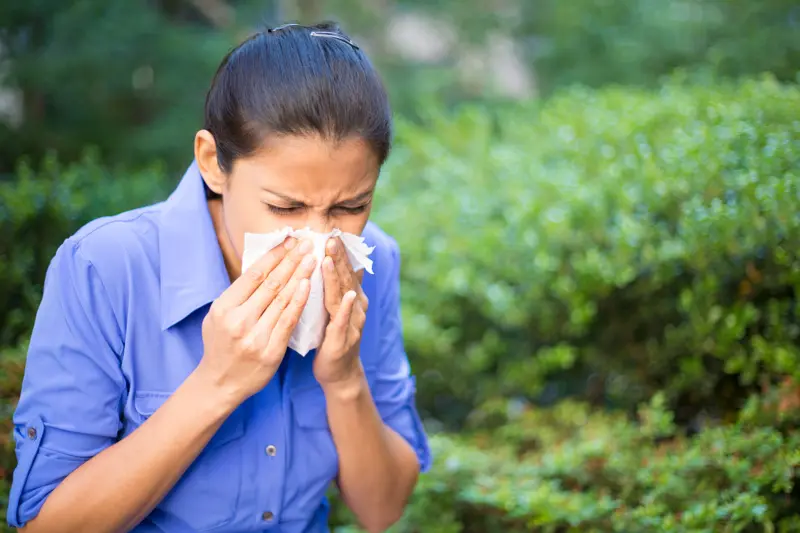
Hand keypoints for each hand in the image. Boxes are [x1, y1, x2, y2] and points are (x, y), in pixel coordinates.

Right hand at [197, 237, 315, 403]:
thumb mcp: (217, 316)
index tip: (288, 241)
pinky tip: (308, 285)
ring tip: (312, 258)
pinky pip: (288, 321)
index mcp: (224, 307)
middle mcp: (239, 320)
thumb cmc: (221, 345)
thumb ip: (238, 294)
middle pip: (270, 284)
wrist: (220, 383)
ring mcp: (255, 336)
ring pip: (282, 299)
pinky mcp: (271, 351)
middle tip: (306, 243)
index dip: (273, 256)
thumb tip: (263, 266)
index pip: (254, 275)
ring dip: (299, 276)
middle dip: (291, 260)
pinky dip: (299, 301)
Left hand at [314, 237, 368, 387]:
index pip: (346, 271)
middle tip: (331, 237)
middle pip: (347, 279)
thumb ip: (338, 287)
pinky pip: (344, 322)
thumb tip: (343, 262)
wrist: (340, 374)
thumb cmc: (333, 339)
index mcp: (352, 298)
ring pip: (344, 296)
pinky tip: (346, 296)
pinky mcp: (344, 340)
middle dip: (339, 258)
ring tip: (331, 259)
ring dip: (339, 277)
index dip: (340, 253)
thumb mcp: (335, 309)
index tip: (331, 233)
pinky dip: (345, 308)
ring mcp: (353, 324)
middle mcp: (356, 308)